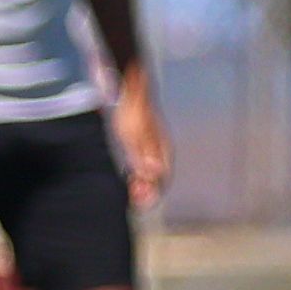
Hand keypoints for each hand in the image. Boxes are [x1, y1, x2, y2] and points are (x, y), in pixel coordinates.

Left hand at [112, 71, 171, 211]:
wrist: (127, 92)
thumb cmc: (132, 111)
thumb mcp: (134, 135)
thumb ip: (143, 156)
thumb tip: (155, 173)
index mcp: (162, 151)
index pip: (162, 180)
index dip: (152, 193)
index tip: (138, 197)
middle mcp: (161, 152)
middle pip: (158, 179)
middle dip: (146, 190)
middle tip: (131, 194)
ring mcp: (153, 149)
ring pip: (151, 174)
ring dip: (141, 183)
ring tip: (129, 186)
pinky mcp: (144, 145)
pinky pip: (144, 166)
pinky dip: (137, 174)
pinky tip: (128, 175)